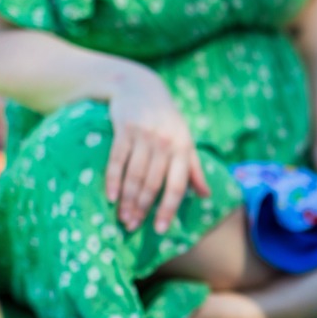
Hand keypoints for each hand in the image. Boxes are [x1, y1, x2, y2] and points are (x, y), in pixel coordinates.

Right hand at [105, 70, 209, 232]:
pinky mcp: (124, 129)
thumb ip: (194, 169)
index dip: (169, 208)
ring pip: (135, 175)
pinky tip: (110, 197)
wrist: (142, 88)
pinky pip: (117, 159)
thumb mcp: (186, 141)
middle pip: (153, 183)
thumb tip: (206, 195)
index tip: (161, 229)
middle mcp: (166, 143)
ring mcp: (145, 135)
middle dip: (143, 208)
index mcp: (184, 148)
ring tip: (123, 218)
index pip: (177, 185)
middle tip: (133, 227)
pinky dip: (113, 180)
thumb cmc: (168, 121)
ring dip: (127, 200)